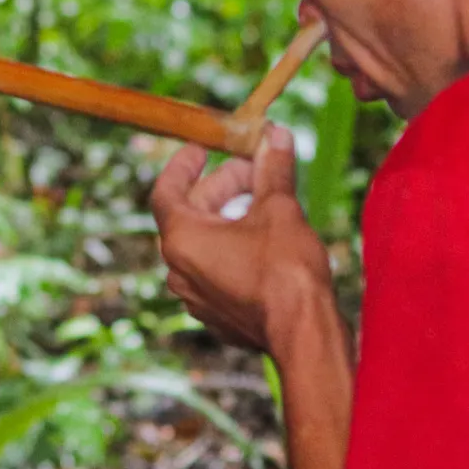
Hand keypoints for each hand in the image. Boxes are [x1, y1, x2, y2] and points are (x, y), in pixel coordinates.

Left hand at [150, 126, 333, 352]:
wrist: (304, 333)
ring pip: (205, 244)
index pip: (165, 191)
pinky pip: (217, 271)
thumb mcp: (279, 208)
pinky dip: (234, 247)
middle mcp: (179, 270)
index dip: (183, 165)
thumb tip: (274, 135)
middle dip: (222, 187)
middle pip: (190, 214)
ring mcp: (197, 297)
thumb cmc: (285, 271)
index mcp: (182, 240)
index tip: (200, 148)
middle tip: (254, 169)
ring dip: (229, 217)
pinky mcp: (218, 315)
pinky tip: (265, 239)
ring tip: (264, 202)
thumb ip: (271, 169)